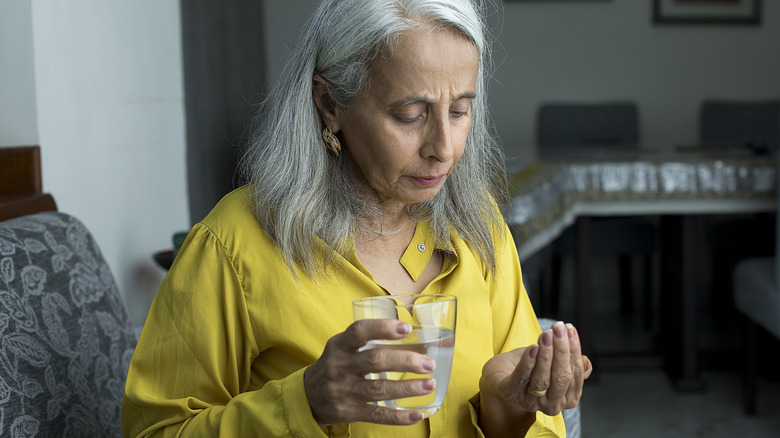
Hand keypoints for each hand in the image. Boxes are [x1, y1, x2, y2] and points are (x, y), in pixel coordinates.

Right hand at [304, 319, 435, 426]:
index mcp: (339, 345)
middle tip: (428, 363)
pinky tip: (417, 414)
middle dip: (405, 361)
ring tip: (428, 385)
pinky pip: (376, 414)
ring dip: (407, 388)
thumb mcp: (344, 348)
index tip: (406, 328)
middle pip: (375, 360)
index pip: (359, 331)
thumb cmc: (335, 365)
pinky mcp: (348, 412)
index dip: (382, 328)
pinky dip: (398, 416)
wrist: (307, 396)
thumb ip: (373, 341)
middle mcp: (339, 366)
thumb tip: (418, 337)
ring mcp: (343, 390)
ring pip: (378, 389)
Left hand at [480, 321, 591, 416]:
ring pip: (541, 379)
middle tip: (559, 328)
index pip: (575, 373)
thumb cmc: (531, 367)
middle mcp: (551, 404)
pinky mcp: (510, 393)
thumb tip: (586, 362)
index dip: (573, 350)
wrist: (500, 373)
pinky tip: (533, 347)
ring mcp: (530, 401)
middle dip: (561, 351)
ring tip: (546, 334)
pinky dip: (528, 363)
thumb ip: (571, 364)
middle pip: (561, 377)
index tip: (570, 329)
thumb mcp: (554, 363)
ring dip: (546, 355)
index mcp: (567, 398)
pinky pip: (521, 379)